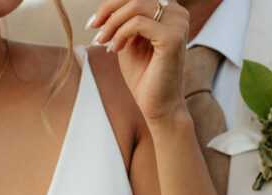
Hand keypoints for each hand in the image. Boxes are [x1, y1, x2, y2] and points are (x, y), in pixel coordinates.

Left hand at [90, 0, 189, 122]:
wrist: (157, 106)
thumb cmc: (144, 77)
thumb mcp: (129, 41)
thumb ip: (123, 20)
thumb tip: (107, 5)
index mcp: (170, 10)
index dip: (112, 3)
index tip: (94, 21)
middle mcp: (178, 13)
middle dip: (109, 9)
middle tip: (93, 28)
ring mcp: (178, 24)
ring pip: (136, 5)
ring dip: (113, 23)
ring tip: (103, 41)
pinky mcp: (173, 38)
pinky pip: (138, 23)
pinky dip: (121, 34)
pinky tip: (115, 49)